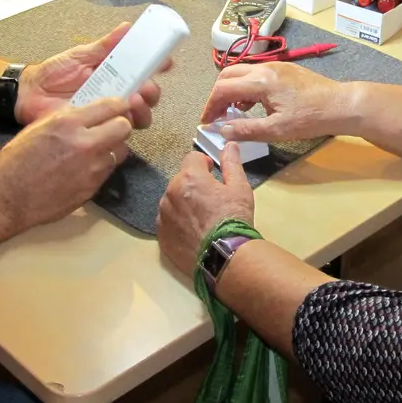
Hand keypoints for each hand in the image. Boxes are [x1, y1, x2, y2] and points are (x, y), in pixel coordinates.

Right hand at [0, 97, 134, 231]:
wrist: (9, 197)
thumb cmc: (17, 161)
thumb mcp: (39, 127)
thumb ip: (67, 118)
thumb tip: (88, 112)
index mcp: (68, 123)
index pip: (111, 106)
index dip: (117, 106)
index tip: (116, 108)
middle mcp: (85, 144)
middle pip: (124, 127)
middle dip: (119, 126)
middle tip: (110, 128)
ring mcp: (92, 168)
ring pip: (121, 150)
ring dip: (112, 147)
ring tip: (96, 149)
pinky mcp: (93, 187)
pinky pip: (109, 170)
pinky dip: (102, 165)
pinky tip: (86, 167)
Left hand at [15, 23, 167, 127]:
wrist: (30, 94)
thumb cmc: (54, 73)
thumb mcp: (81, 55)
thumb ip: (105, 45)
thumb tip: (127, 27)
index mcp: (116, 74)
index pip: (145, 70)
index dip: (158, 66)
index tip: (165, 61)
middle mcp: (117, 94)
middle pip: (148, 96)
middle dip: (152, 91)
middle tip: (146, 86)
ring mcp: (109, 112)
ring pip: (139, 116)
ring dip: (142, 108)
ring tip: (133, 100)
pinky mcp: (98, 129)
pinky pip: (118, 133)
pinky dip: (123, 125)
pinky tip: (118, 116)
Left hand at [157, 145, 255, 275]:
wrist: (225, 257)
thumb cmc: (234, 219)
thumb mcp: (240, 188)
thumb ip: (232, 163)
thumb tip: (229, 145)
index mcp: (189, 177)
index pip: (192, 158)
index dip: (204, 164)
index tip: (213, 174)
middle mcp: (170, 193)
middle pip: (180, 180)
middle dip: (194, 185)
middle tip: (211, 200)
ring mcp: (163, 215)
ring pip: (172, 200)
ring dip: (184, 203)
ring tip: (203, 218)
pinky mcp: (162, 235)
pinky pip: (168, 221)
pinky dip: (178, 222)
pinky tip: (194, 232)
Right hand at [200, 62, 351, 143]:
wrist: (341, 105)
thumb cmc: (311, 117)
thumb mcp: (277, 130)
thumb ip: (246, 130)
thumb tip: (222, 131)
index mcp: (261, 81)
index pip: (223, 89)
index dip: (210, 106)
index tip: (206, 122)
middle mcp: (265, 68)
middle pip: (228, 75)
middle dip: (218, 95)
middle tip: (217, 116)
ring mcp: (276, 66)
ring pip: (242, 73)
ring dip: (232, 90)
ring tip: (234, 112)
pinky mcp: (284, 70)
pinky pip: (255, 74)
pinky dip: (246, 87)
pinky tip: (253, 104)